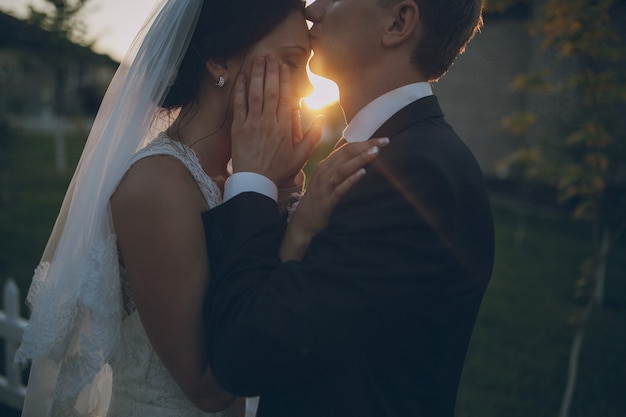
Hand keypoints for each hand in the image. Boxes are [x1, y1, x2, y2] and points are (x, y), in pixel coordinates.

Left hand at [231, 56, 322, 185]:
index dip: (284, 79)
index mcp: (284, 127)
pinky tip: (242, 78)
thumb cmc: (278, 170)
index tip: (283, 66)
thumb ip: (312, 137)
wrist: (255, 182)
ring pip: (255, 93)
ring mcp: (252, 123)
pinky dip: (240, 90)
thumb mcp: (300, 157)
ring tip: (258, 60)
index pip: (285, 97)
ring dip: (257, 75)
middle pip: (270, 90)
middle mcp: (268, 121)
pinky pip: (239, 105)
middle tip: (270, 56)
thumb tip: (322, 118)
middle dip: (270, 71)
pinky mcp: (238, 128)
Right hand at [279, 137, 389, 260]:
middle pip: (346, 154)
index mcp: (325, 165)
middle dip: (365, 146)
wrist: (302, 222)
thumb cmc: (317, 199)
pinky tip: (362, 173)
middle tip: (384, 141)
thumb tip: (355, 156)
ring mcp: (324, 186)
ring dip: (360, 159)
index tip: (381, 139)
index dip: (363, 142)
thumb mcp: (326, 180)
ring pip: (343, 168)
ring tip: (375, 153)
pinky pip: (340, 188)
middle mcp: (323, 172)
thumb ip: (338, 167)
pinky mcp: (327, 200)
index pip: (346, 148)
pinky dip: (351, 179)